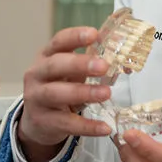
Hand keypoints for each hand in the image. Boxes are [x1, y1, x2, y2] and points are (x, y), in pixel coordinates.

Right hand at [18, 27, 113, 161]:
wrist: (39, 120)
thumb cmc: (61, 87)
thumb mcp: (72, 72)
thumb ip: (92, 63)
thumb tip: (125, 57)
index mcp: (47, 56)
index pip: (58, 42)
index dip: (75, 37)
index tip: (95, 34)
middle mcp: (37, 75)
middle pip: (55, 66)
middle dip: (79, 64)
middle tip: (103, 66)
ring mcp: (36, 98)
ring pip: (56, 94)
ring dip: (83, 93)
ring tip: (106, 93)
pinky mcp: (43, 121)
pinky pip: (66, 123)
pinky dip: (87, 126)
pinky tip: (104, 128)